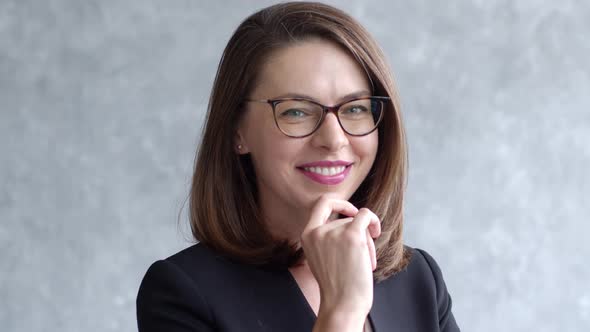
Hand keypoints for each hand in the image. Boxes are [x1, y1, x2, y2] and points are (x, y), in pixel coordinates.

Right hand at [301, 195, 380, 319]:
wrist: (343, 303)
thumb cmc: (337, 285)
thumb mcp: (320, 256)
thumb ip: (325, 237)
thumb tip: (348, 218)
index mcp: (306, 235)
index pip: (320, 204)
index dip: (338, 203)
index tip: (350, 212)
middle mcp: (318, 231)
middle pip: (344, 218)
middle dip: (357, 233)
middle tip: (362, 254)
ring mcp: (334, 232)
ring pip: (358, 222)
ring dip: (366, 240)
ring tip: (366, 261)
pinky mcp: (352, 235)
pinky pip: (366, 215)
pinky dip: (374, 221)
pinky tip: (376, 232)